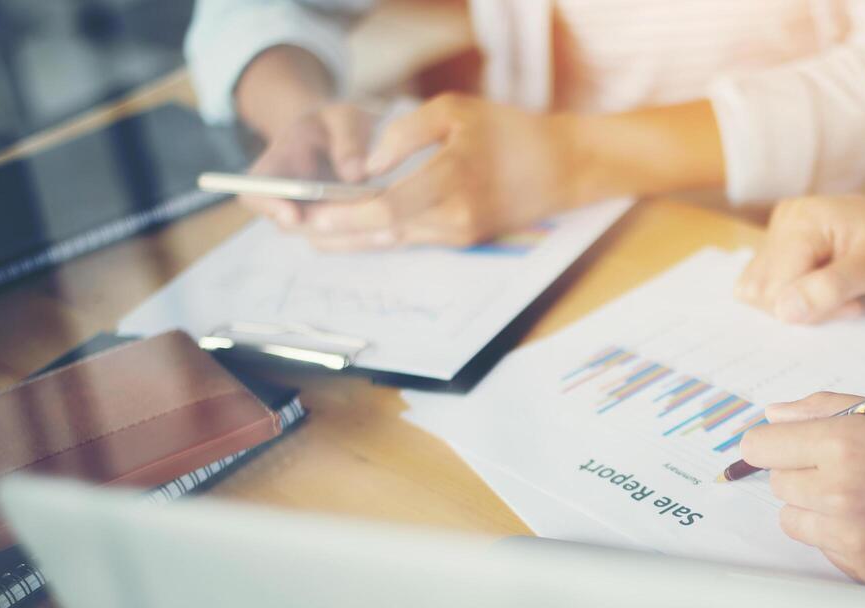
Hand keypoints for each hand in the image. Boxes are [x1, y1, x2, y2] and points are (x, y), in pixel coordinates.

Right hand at [242, 102, 377, 226]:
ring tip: (379, 228)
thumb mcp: (346, 118)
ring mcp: (308, 216)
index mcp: (277, 164)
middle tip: (355, 222)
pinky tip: (387, 230)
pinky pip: (344, 240)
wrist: (351, 138)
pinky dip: (363, 237)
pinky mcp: (334, 228)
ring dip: (346, 235)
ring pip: (320, 237)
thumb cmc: (341, 123)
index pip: (255, 190)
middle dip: (319, 226)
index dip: (268, 205)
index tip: (294, 214)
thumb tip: (356, 174)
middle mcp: (287, 198)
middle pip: (290, 224)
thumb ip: (350, 139)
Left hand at [298, 93, 578, 251]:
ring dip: (357, 238)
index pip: (389, 208)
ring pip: (398, 241)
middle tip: (301, 230)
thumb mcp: (454, 110)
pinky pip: (416, 238)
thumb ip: (404, 134)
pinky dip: (384, 235)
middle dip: (340, 234)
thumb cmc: (510, 132)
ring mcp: (462, 234)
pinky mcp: (466, 240)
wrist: (563, 168)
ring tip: (318, 234)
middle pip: (386, 233)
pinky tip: (357, 231)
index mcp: (453, 180)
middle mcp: (456, 217)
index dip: (347, 216)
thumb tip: (368, 167)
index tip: (314, 215)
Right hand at [736, 189, 864, 323]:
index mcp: (800, 222)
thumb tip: (783, 312)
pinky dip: (797, 296)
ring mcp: (782, 231)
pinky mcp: (786, 244)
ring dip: (797, 304)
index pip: (775, 288)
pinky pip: (772, 283)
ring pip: (761, 290)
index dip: (809, 308)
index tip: (852, 303)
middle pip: (760, 290)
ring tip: (839, 293)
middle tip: (847, 299)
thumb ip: (829, 289)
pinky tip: (828, 287)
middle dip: (800, 307)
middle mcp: (784, 221)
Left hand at [738, 392, 864, 588]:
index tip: (786, 442)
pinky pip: (826, 549)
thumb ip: (826, 408)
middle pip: (777, 483)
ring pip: (795, 520)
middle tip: (848, 465)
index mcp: (844, 443)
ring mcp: (850, 538)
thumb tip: (774, 415)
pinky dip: (843, 537)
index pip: (760, 445)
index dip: (773, 441)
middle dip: (801, 471)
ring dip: (816, 507)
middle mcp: (838, 493)